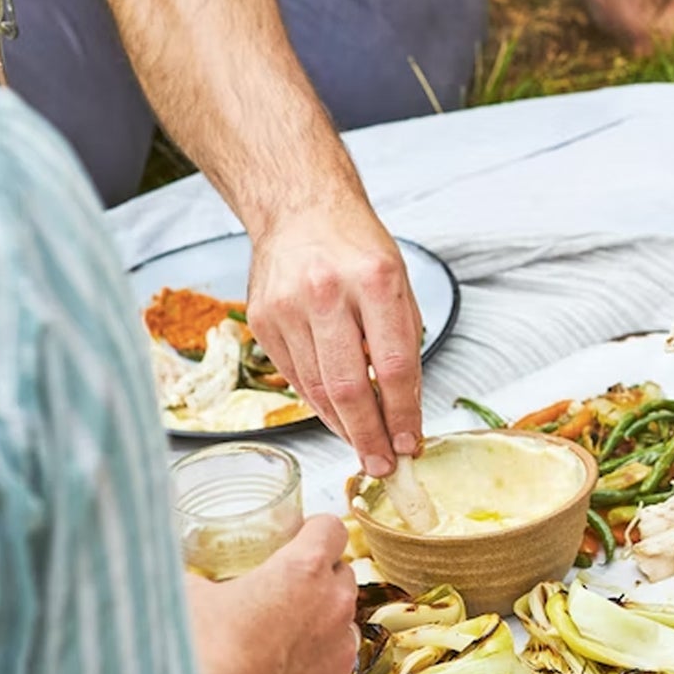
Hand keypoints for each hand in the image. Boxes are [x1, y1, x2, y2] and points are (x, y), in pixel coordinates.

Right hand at [185, 516, 357, 673]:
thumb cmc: (201, 657)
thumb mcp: (188, 597)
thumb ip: (201, 577)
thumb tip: (191, 574)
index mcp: (303, 569)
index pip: (330, 528)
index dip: (313, 531)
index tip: (297, 539)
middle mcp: (333, 604)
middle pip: (340, 574)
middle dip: (316, 578)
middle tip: (281, 591)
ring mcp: (341, 649)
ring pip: (342, 621)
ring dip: (319, 622)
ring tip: (280, 638)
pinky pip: (334, 665)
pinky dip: (316, 665)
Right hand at [246, 203, 422, 475]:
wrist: (300, 208)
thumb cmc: (357, 247)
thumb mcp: (398, 282)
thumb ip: (402, 340)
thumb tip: (405, 407)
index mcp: (375, 280)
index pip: (394, 365)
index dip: (403, 413)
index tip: (411, 442)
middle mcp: (328, 293)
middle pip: (350, 386)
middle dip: (369, 435)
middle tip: (383, 464)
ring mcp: (288, 307)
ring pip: (318, 388)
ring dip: (344, 426)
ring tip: (364, 446)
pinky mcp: (262, 320)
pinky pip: (295, 377)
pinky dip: (318, 402)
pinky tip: (336, 416)